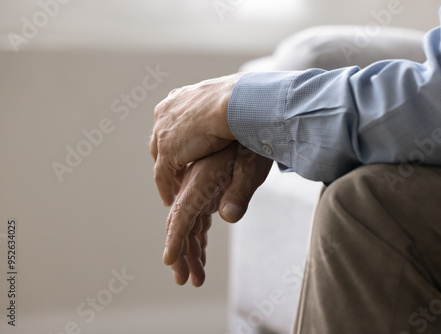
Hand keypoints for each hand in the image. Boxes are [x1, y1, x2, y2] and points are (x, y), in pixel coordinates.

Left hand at [150, 73, 244, 206]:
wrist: (235, 102)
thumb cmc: (241, 100)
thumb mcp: (227, 104)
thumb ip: (222, 111)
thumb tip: (236, 114)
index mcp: (179, 98)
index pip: (172, 123)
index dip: (178, 139)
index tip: (185, 151)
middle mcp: (166, 112)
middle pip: (160, 139)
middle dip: (168, 155)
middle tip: (178, 172)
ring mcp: (164, 132)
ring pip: (159, 158)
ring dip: (166, 174)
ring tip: (175, 189)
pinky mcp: (168, 151)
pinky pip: (162, 176)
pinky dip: (165, 189)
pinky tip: (171, 200)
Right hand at [163, 142, 271, 286]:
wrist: (250, 115)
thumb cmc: (253, 143)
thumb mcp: (251, 167)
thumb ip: (239, 191)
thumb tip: (228, 216)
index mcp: (200, 181)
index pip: (181, 216)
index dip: (174, 239)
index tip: (170, 261)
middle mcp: (192, 183)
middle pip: (179, 221)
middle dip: (180, 251)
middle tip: (186, 278)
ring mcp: (197, 182)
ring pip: (185, 218)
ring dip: (189, 246)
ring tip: (199, 273)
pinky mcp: (206, 183)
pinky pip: (194, 211)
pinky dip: (195, 232)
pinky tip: (201, 248)